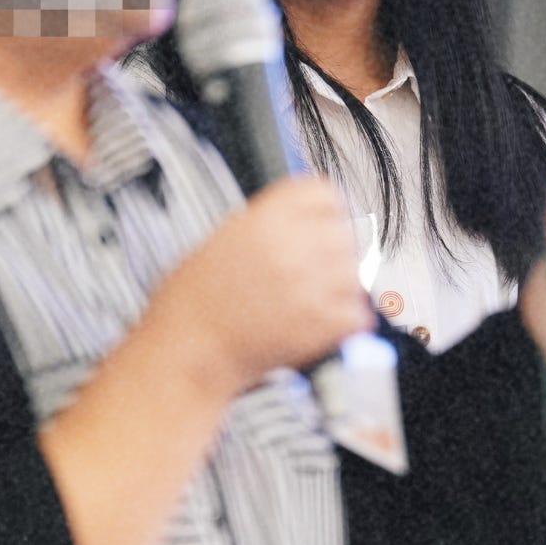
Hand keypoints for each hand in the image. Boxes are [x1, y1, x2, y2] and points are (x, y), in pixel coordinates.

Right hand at [142, 176, 375, 398]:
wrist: (187, 350)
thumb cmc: (195, 301)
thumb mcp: (225, 239)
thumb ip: (271, 225)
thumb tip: (313, 223)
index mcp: (265, 218)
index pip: (325, 194)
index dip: (326, 211)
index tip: (324, 225)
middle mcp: (291, 245)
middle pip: (345, 233)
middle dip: (334, 253)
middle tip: (315, 272)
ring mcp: (309, 285)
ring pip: (355, 275)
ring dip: (340, 289)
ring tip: (309, 303)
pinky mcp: (321, 324)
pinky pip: (358, 314)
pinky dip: (344, 322)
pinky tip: (318, 325)